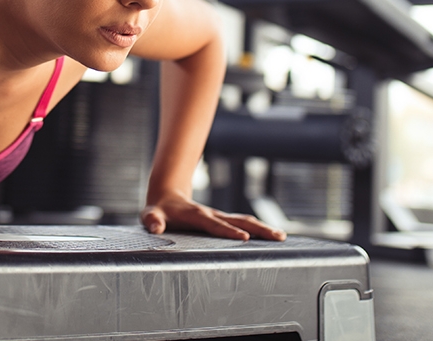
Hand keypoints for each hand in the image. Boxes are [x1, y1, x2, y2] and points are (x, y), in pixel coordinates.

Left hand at [140, 195, 285, 240]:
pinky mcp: (224, 220)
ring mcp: (219, 216)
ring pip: (245, 221)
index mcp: (195, 215)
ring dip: (263, 229)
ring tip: (282, 237)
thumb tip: (155, 226)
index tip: (243, 238)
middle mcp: (212, 214)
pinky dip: (259, 229)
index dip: (227, 231)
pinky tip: (273, 237)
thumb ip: (152, 220)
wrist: (167, 195)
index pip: (213, 224)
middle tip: (277, 237)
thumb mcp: (151, 214)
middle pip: (238, 220)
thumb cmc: (159, 210)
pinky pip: (244, 224)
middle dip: (257, 229)